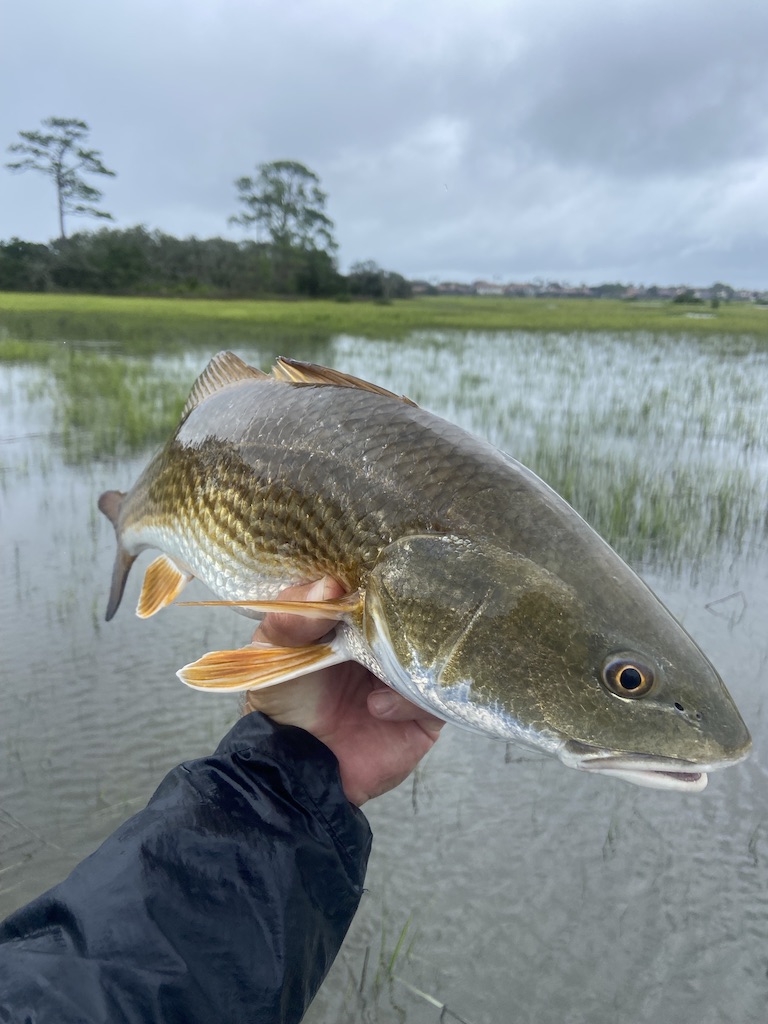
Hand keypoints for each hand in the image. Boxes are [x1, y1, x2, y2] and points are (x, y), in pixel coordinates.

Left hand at [242, 578, 443, 805]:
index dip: (378, 582)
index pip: (380, 591)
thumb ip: (293, 615)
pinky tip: (376, 707)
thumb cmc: (282, 703)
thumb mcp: (274, 649)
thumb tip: (331, 583)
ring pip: (430, 653)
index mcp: (356, 623)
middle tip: (376, 624)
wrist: (294, 766)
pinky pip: (435, 695)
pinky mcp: (424, 715)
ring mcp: (408, 678)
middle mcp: (388, 647)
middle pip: (414, 618)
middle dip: (397, 619)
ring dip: (403, 659)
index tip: (369, 578)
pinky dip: (408, 698)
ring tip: (373, 672)